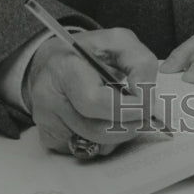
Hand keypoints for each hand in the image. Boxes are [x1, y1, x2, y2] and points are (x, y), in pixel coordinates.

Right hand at [25, 28, 156, 156]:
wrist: (53, 62)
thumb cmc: (88, 52)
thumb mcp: (118, 41)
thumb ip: (139, 62)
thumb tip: (145, 94)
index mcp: (65, 69)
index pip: (95, 101)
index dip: (127, 108)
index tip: (147, 103)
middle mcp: (49, 99)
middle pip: (98, 130)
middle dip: (129, 124)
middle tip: (145, 114)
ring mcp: (46, 122)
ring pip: (95, 146)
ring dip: (119, 134)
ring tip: (124, 113)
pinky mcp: (49, 138)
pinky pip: (86, 151)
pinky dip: (103, 141)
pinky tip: (104, 120)